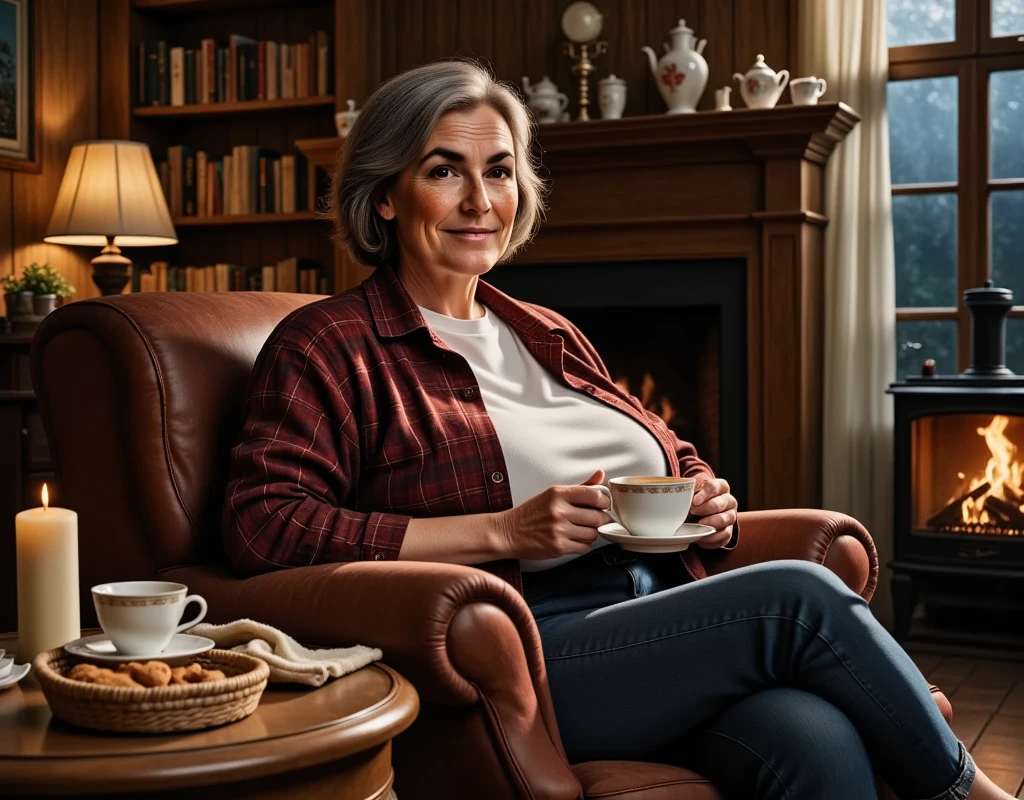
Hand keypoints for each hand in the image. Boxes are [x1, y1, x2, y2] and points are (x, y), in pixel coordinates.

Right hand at [495, 470, 610, 559]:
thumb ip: (580, 487)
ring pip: (593, 534)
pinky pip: (585, 548)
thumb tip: (601, 475)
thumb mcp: (552, 494)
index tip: (603, 504)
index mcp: (558, 494)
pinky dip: (583, 545)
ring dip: (591, 533)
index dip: (604, 501)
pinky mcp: (558, 547)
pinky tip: (573, 539)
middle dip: (600, 519)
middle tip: (594, 519)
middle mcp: (559, 511)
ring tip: (580, 529)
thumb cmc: (531, 513)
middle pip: (597, 517)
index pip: (595, 495)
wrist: (508, 532)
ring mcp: (559, 530)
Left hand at [690, 477, 736, 548]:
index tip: (695, 500)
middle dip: (705, 508)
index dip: (705, 493)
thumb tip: (682, 493)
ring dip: (710, 523)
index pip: (715, 487)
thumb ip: (689, 490)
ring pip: (725, 520)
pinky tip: (701, 537)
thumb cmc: (694, 501)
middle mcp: (729, 501)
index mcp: (721, 487)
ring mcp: (730, 516)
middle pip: (720, 503)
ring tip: (698, 525)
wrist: (698, 515)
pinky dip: (711, 538)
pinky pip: (724, 536)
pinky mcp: (728, 531)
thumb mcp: (691, 492)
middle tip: (693, 511)